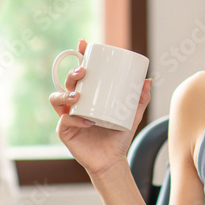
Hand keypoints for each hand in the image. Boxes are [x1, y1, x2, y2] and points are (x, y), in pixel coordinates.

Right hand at [49, 38, 151, 178]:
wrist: (113, 160)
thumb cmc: (119, 135)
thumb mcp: (133, 115)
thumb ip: (141, 99)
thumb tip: (148, 81)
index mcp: (88, 95)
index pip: (80, 72)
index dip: (78, 56)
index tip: (83, 44)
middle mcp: (74, 103)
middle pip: (67, 82)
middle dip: (72, 73)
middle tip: (83, 71)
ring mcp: (67, 116)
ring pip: (57, 99)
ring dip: (65, 94)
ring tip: (78, 95)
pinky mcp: (65, 132)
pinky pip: (64, 121)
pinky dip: (75, 120)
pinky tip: (87, 121)